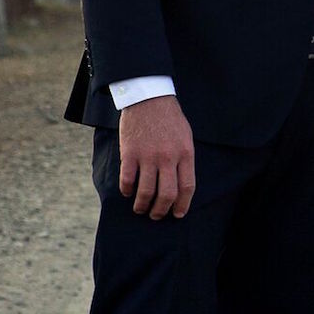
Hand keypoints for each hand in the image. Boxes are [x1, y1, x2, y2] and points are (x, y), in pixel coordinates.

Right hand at [118, 94, 195, 219]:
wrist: (149, 97)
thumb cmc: (169, 117)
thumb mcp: (186, 136)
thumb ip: (185, 159)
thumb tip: (182, 184)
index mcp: (185, 153)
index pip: (187, 187)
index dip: (182, 205)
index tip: (178, 214)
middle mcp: (168, 157)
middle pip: (167, 195)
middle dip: (161, 211)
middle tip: (156, 216)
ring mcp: (148, 156)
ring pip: (146, 192)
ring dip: (142, 205)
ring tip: (140, 209)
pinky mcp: (129, 153)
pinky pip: (127, 180)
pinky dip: (127, 190)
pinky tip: (127, 192)